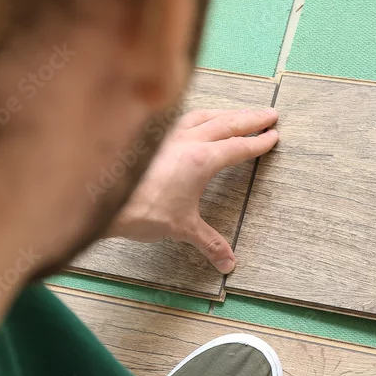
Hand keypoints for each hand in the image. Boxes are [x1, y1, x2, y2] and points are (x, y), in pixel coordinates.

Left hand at [108, 108, 279, 273]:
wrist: (102, 201)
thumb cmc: (140, 211)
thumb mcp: (183, 228)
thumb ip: (209, 243)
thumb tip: (227, 263)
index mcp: (200, 160)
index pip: (238, 147)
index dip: (259, 142)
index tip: (273, 135)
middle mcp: (186, 141)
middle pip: (226, 123)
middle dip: (251, 118)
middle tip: (269, 113)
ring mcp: (167, 136)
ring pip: (203, 115)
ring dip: (224, 113)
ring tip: (237, 113)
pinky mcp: (151, 138)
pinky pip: (181, 118)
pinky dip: (197, 115)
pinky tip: (196, 119)